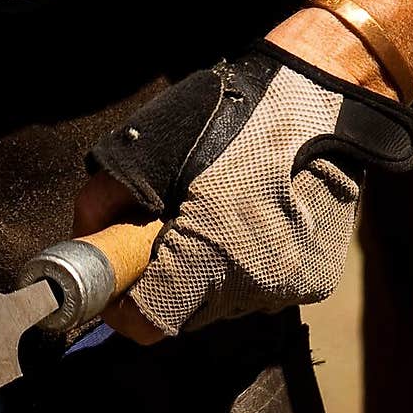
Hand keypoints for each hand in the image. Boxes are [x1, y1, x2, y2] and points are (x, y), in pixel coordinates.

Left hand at [83, 43, 412, 338]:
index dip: (123, 306)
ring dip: (206, 275)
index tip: (117, 282)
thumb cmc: (233, 112)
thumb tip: (87, 240)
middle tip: (166, 235)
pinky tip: (250, 225)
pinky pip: (257, 291)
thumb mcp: (151, 147)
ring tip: (214, 221)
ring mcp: (289, 288)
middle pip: (184, 313)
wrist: (326, 91)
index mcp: (212, 254)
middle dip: (166, 281)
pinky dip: (242, 268)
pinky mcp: (315, 284)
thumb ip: (105, 200)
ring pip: (221, 304)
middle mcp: (254, 285)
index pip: (148, 321)